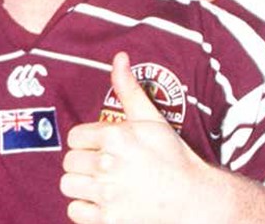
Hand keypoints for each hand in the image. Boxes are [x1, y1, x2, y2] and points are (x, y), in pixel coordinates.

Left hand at [60, 52, 220, 223]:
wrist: (195, 201)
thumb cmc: (173, 159)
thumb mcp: (152, 120)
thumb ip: (129, 89)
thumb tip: (119, 57)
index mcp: (116, 137)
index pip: (75, 137)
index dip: (89, 143)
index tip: (104, 149)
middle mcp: (108, 164)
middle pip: (69, 161)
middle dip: (84, 163)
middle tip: (105, 167)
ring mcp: (107, 194)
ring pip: (68, 185)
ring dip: (82, 185)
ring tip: (102, 184)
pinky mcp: (107, 220)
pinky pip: (74, 210)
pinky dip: (85, 209)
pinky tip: (103, 203)